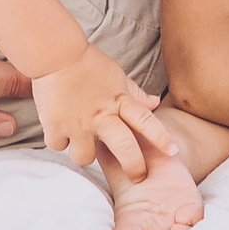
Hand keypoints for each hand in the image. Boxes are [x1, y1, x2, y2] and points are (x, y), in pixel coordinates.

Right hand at [32, 46, 179, 179]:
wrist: (55, 52)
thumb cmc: (88, 63)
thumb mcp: (116, 76)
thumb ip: (135, 94)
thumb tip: (155, 102)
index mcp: (118, 101)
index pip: (145, 120)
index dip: (161, 137)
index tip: (174, 151)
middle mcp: (101, 116)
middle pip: (124, 148)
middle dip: (134, 167)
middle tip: (138, 176)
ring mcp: (78, 124)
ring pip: (86, 158)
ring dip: (84, 153)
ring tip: (81, 140)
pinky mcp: (56, 127)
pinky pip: (59, 146)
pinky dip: (59, 139)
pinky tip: (59, 128)